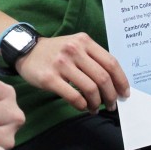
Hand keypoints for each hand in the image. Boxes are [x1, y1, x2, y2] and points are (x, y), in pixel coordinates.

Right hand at [14, 32, 128, 112]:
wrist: (26, 50)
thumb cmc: (55, 51)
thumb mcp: (75, 45)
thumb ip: (93, 58)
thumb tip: (113, 83)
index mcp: (84, 41)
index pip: (111, 62)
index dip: (121, 81)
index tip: (124, 94)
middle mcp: (74, 50)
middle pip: (102, 77)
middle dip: (111, 96)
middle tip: (111, 105)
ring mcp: (61, 64)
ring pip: (90, 88)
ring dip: (96, 103)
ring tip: (94, 108)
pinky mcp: (49, 78)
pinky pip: (73, 96)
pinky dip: (82, 105)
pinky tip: (82, 107)